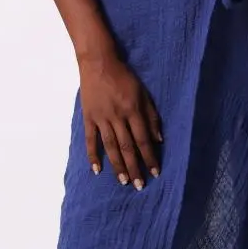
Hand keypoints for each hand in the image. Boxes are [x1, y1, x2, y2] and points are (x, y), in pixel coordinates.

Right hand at [79, 52, 162, 188]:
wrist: (98, 63)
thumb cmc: (124, 77)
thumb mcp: (143, 93)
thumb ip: (151, 116)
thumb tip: (159, 139)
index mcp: (133, 110)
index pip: (143, 139)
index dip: (150, 157)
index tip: (155, 172)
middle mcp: (117, 116)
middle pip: (127, 147)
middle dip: (135, 167)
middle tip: (140, 185)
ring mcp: (101, 118)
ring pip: (110, 146)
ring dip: (117, 165)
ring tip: (123, 182)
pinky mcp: (88, 117)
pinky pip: (90, 139)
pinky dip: (92, 155)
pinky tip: (96, 169)